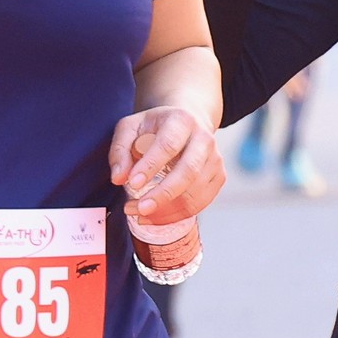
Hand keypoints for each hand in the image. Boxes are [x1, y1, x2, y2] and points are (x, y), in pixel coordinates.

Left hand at [109, 104, 223, 235]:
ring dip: (166, 210)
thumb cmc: (154, 128)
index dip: (150, 166)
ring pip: (195, 193)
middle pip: (189, 171)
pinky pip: (200, 203)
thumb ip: (120, 151)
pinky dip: (177, 215)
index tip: (132, 183)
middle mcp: (204, 139)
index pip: (168, 145)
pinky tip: (156, 217)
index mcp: (181, 121)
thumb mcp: (130, 128)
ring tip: (140, 214)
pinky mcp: (218, 177)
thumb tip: (118, 178)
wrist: (186, 124)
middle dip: (163, 194)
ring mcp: (215, 159)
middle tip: (139, 209)